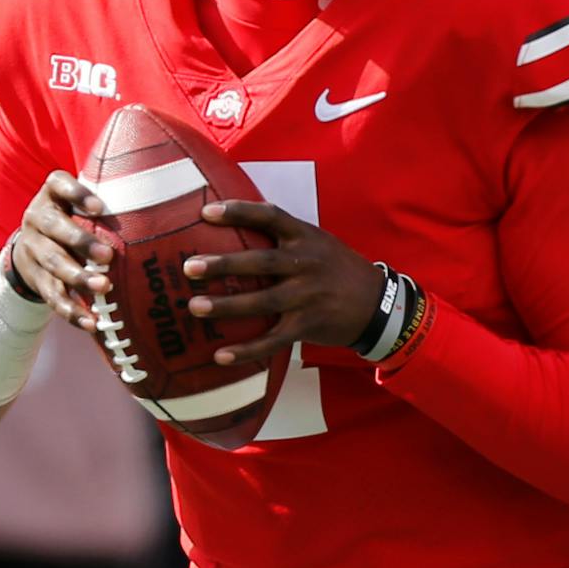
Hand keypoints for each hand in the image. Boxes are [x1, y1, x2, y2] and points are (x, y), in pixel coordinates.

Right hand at [8, 171, 113, 330]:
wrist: (27, 247)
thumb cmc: (74, 219)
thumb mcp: (80, 202)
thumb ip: (111, 198)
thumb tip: (169, 199)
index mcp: (52, 195)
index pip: (60, 186)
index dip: (78, 196)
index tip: (100, 208)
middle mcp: (37, 219)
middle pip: (56, 229)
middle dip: (81, 242)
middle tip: (108, 256)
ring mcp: (34, 249)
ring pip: (54, 264)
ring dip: (78, 278)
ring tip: (103, 288)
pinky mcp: (36, 279)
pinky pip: (52, 296)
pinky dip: (72, 311)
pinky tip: (91, 322)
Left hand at [181, 201, 388, 363]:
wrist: (378, 304)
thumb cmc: (338, 269)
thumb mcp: (319, 242)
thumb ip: (285, 237)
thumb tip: (236, 226)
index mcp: (306, 237)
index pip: (270, 217)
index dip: (239, 211)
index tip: (206, 212)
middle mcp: (306, 264)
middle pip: (261, 262)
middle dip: (224, 264)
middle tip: (190, 267)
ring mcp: (308, 296)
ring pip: (262, 301)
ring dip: (226, 306)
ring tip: (195, 307)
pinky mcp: (308, 325)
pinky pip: (273, 340)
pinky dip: (247, 350)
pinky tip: (221, 355)